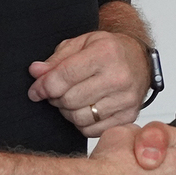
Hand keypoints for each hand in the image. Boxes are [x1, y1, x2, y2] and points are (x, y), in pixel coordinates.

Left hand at [27, 30, 149, 135]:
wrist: (140, 60)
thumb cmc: (110, 50)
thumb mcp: (83, 43)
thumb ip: (57, 59)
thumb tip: (36, 72)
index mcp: (106, 53)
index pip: (64, 76)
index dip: (43, 86)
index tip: (36, 90)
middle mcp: (119, 76)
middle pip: (69, 100)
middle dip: (57, 98)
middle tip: (58, 92)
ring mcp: (126, 99)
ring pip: (79, 118)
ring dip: (69, 112)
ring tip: (73, 99)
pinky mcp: (129, 116)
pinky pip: (92, 131)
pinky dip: (83, 123)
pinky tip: (87, 109)